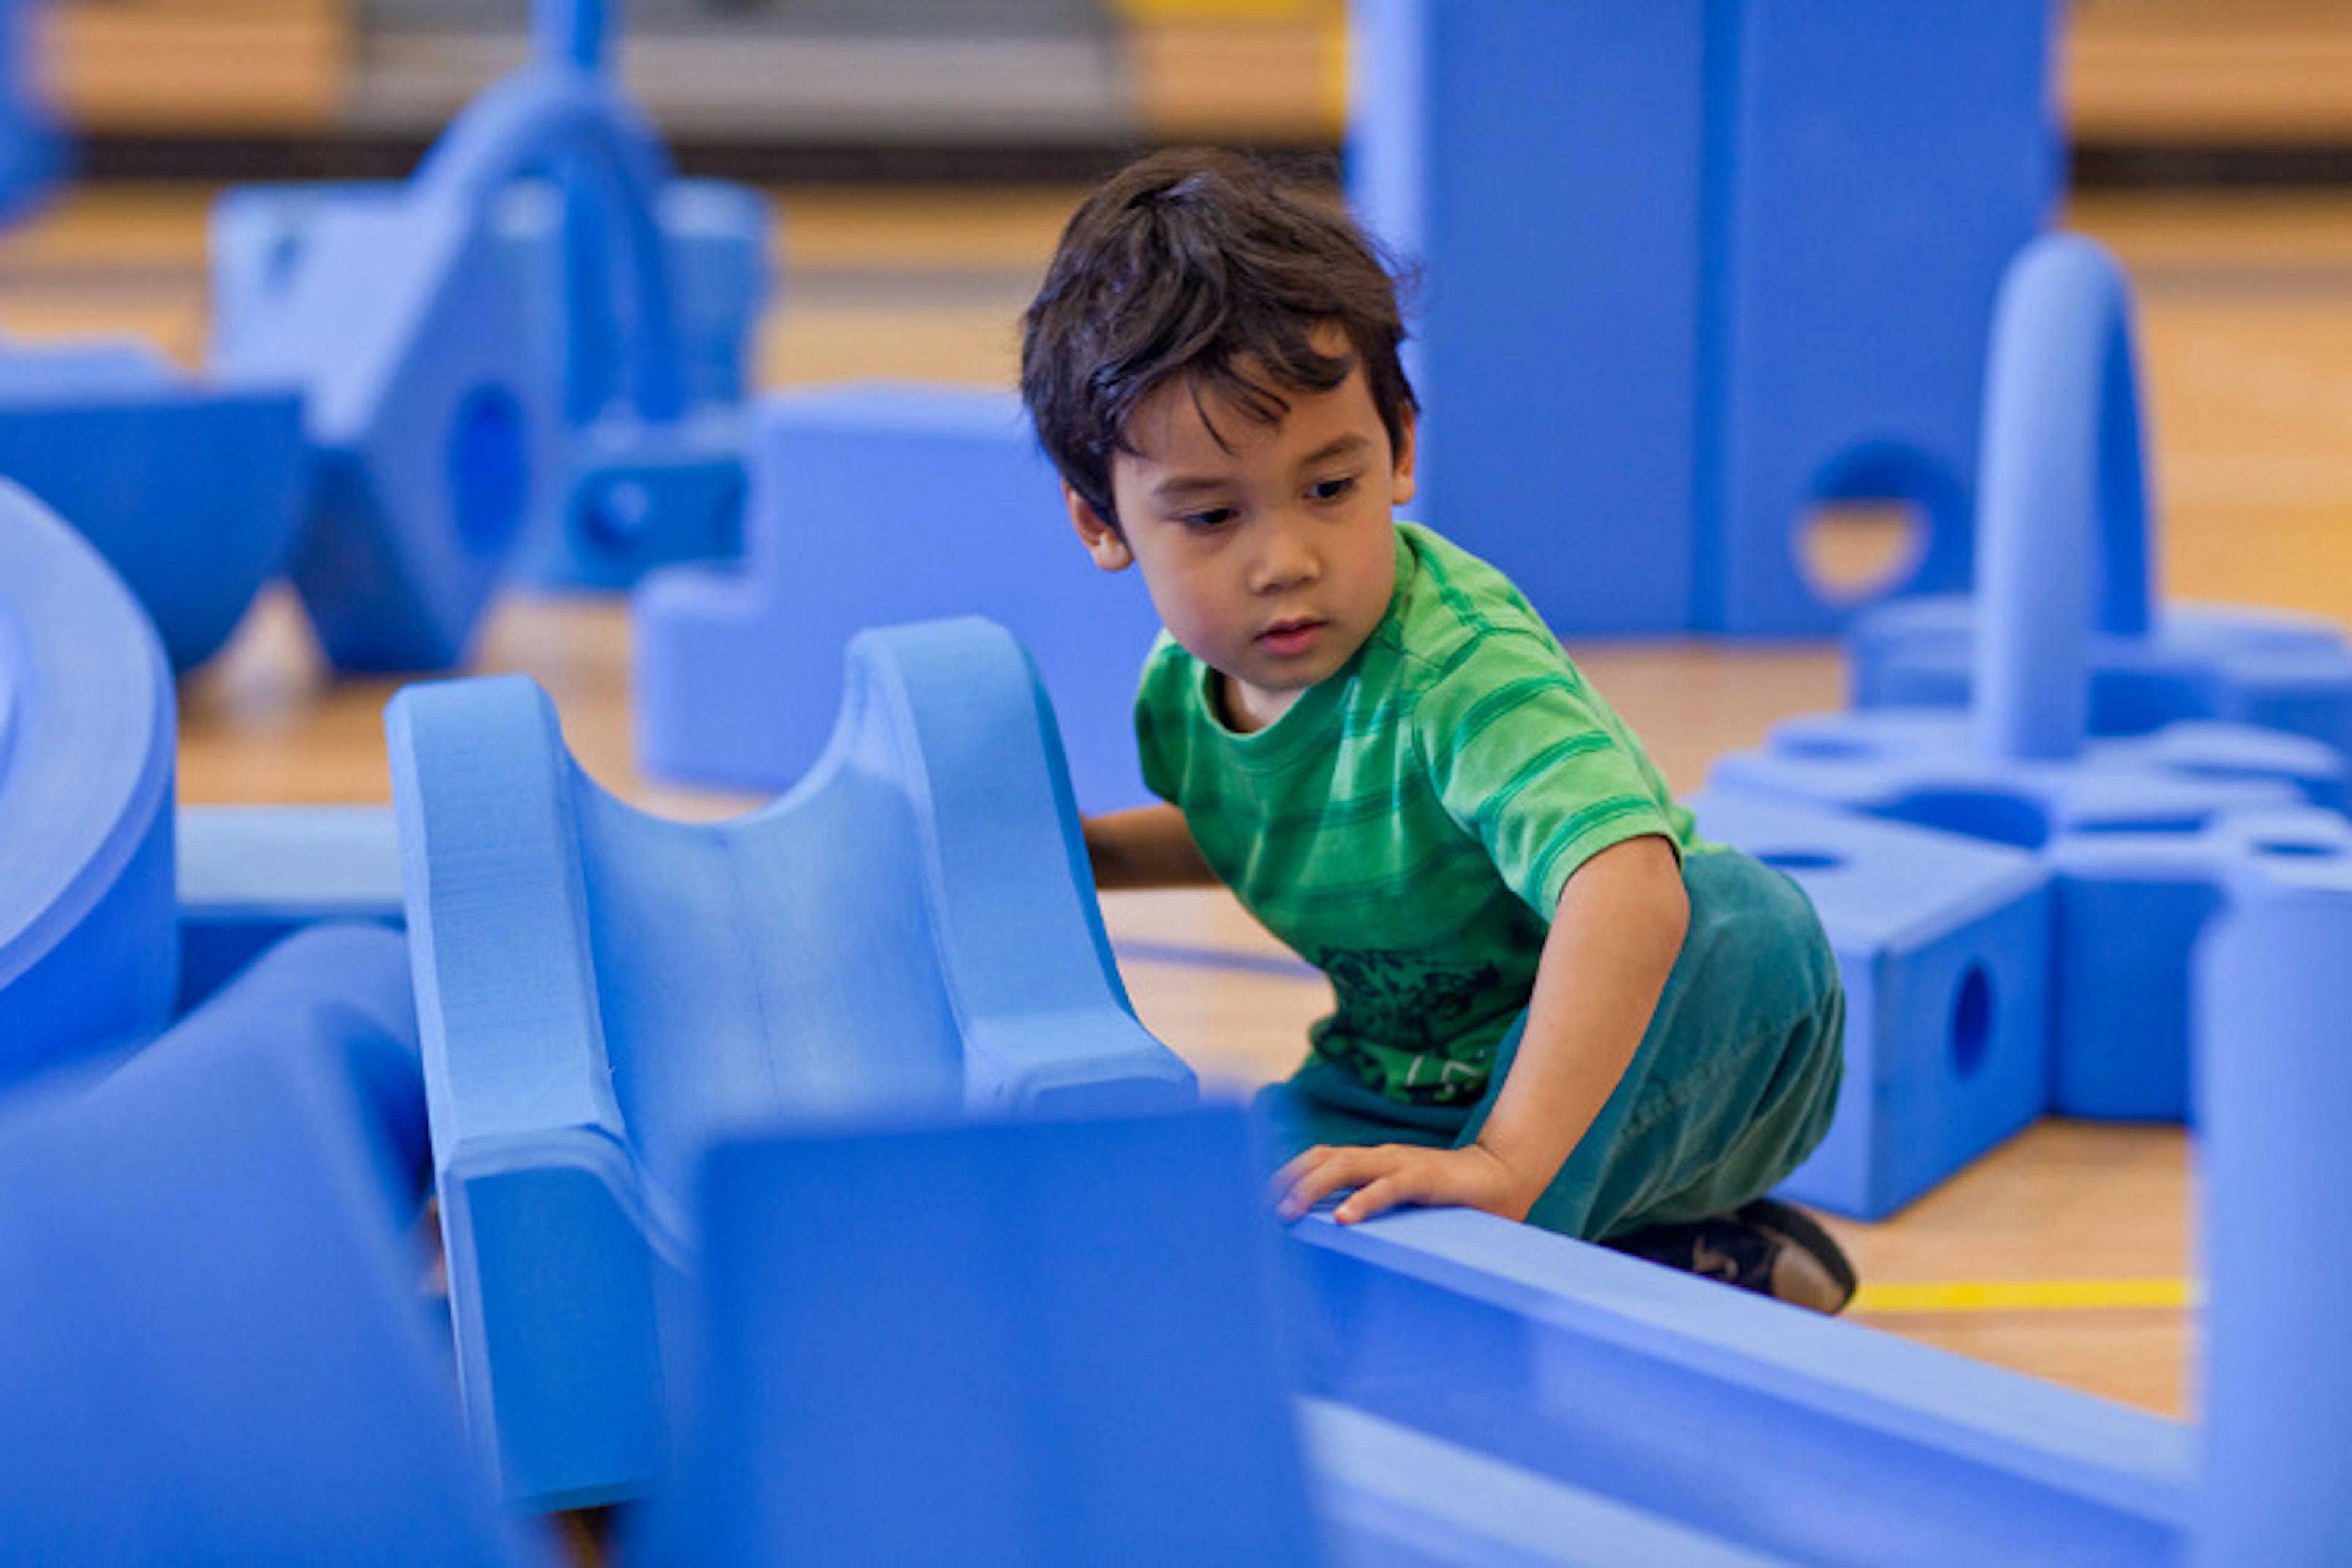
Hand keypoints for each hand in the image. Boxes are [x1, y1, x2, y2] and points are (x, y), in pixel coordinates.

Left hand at [1269, 1141, 1539, 1225]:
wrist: (1503, 1175)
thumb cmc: (1450, 1196)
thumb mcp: (1404, 1199)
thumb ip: (1375, 1207)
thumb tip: (1337, 1234)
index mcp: (1374, 1161)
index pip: (1321, 1157)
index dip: (1289, 1171)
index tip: (1259, 1193)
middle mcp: (1381, 1157)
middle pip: (1322, 1157)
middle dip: (1288, 1178)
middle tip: (1261, 1206)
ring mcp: (1401, 1164)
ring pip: (1345, 1166)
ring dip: (1312, 1187)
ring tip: (1289, 1211)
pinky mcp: (1424, 1179)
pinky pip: (1387, 1188)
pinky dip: (1363, 1201)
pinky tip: (1344, 1219)